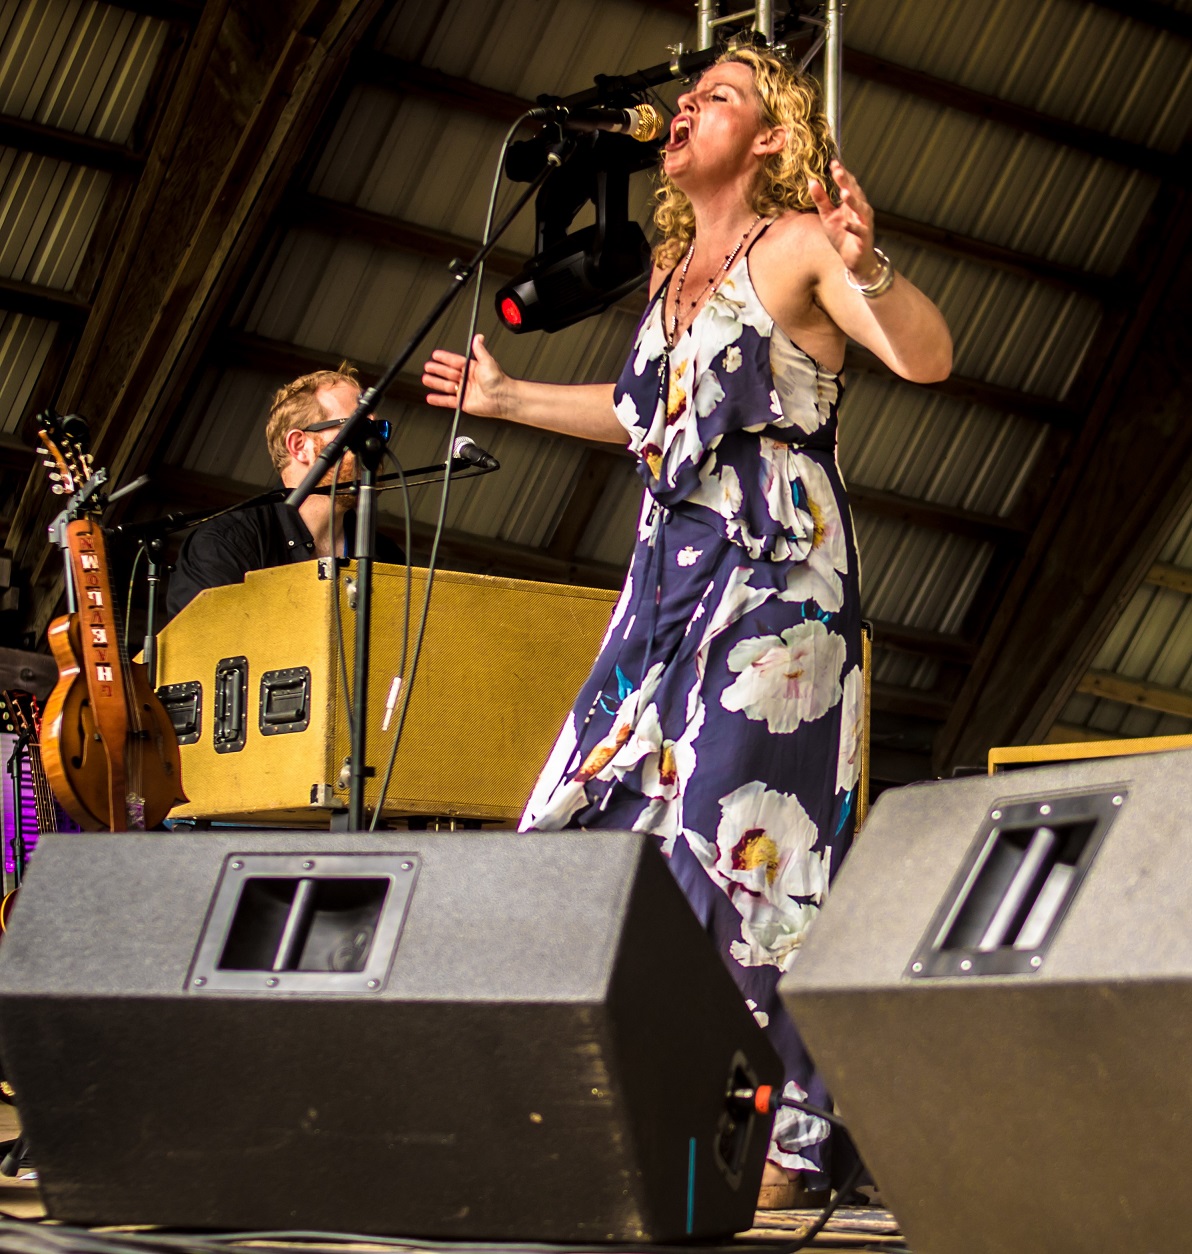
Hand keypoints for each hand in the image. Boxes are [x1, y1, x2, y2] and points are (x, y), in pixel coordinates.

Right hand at [423, 334, 510, 419]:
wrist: (502, 398)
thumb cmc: (498, 381)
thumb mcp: (487, 361)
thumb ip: (480, 350)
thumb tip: (478, 337)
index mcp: (472, 368)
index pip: (455, 361)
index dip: (445, 358)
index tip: (435, 355)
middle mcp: (467, 379)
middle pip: (448, 373)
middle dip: (437, 370)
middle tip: (427, 366)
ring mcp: (465, 391)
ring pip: (446, 386)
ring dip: (435, 382)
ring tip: (425, 379)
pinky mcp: (463, 403)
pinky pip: (448, 401)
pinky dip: (438, 400)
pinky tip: (431, 398)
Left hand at [809, 158, 879, 282]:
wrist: (854, 259)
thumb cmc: (842, 235)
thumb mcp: (828, 216)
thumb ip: (821, 200)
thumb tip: (811, 181)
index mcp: (851, 202)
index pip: (847, 184)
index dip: (841, 174)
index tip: (833, 162)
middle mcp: (860, 210)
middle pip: (855, 192)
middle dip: (847, 182)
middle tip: (838, 171)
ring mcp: (864, 223)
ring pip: (861, 209)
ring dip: (853, 201)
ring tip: (844, 193)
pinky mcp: (864, 238)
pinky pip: (860, 231)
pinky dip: (853, 227)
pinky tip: (845, 223)